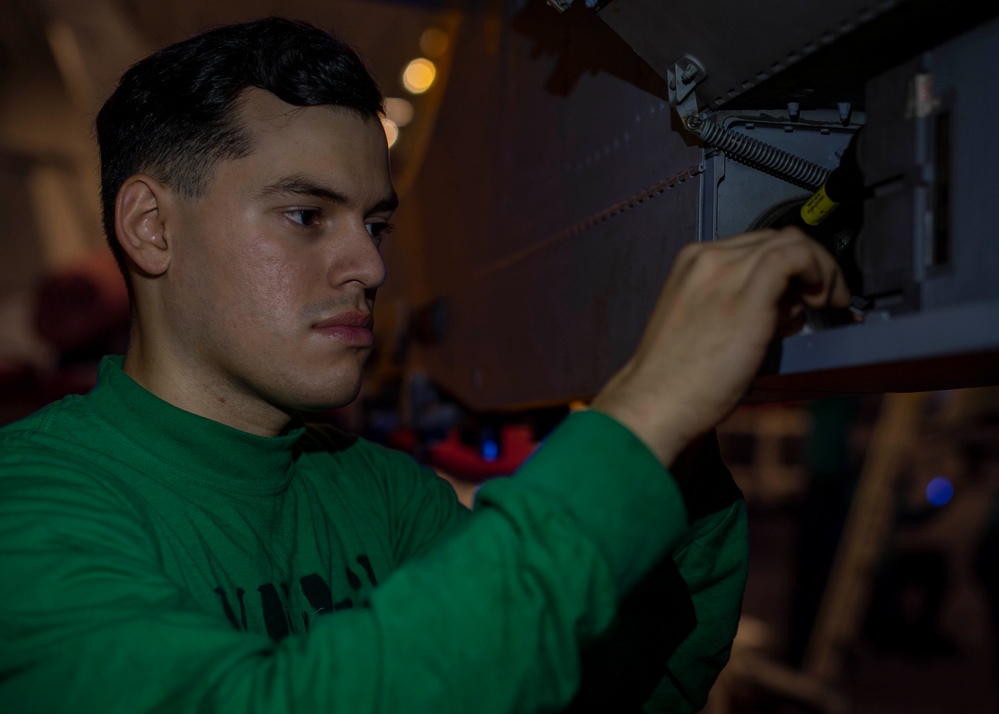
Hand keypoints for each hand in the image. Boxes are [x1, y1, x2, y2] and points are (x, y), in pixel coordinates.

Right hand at [590, 227, 850, 466]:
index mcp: (693, 263)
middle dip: (810, 264)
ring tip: (830, 303)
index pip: (755, 245)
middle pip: (776, 239)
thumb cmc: (678, 377)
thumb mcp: (704, 325)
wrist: (656, 401)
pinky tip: (822, 298)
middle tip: (826, 298)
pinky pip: (797, 257)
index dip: (788, 264)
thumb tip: (787, 305)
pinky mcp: (747, 293)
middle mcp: (709, 258)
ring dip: (822, 269)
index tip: (804, 290)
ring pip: (792, 243)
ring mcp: (726, 271)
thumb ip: (740, 304)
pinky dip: (820, 270)